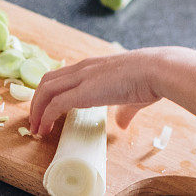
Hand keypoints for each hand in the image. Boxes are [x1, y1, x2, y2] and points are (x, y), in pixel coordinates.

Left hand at [29, 47, 179, 136]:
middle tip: (38, 121)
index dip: (52, 93)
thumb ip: (125, 110)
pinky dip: (45, 118)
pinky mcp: (83, 91)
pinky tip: (45, 130)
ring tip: (38, 129)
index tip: (49, 110)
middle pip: (47, 81)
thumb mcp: (134, 95)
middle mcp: (85, 67)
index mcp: (96, 65)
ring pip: (45, 90)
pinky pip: (54, 105)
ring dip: (37, 111)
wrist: (158, 70)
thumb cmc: (152, 79)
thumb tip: (122, 123)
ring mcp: (82, 77)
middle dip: (38, 102)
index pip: (63, 75)